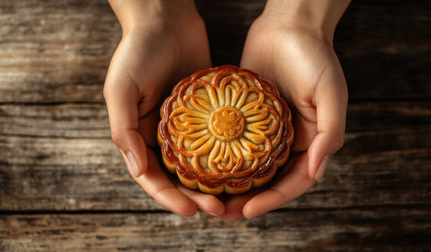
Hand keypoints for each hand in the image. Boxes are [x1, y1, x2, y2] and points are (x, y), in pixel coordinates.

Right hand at [104, 0, 224, 216]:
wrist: (164, 17)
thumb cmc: (137, 50)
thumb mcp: (120, 88)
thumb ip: (123, 129)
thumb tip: (139, 170)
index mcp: (138, 134)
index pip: (152, 177)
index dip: (169, 197)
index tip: (192, 210)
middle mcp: (160, 134)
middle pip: (177, 176)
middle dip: (195, 196)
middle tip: (219, 208)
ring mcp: (184, 124)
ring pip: (198, 163)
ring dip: (213, 182)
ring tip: (235, 196)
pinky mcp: (205, 111)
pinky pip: (216, 138)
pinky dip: (226, 155)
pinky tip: (243, 165)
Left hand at [222, 0, 349, 220]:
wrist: (288, 25)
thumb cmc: (314, 55)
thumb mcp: (331, 93)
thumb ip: (329, 133)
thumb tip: (316, 170)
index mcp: (311, 141)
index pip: (294, 181)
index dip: (273, 199)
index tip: (248, 209)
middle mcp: (288, 141)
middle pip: (268, 180)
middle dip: (248, 200)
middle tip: (223, 213)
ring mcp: (265, 130)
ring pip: (248, 167)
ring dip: (232, 186)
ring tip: (210, 199)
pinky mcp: (245, 117)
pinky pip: (233, 142)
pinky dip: (221, 158)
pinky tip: (203, 167)